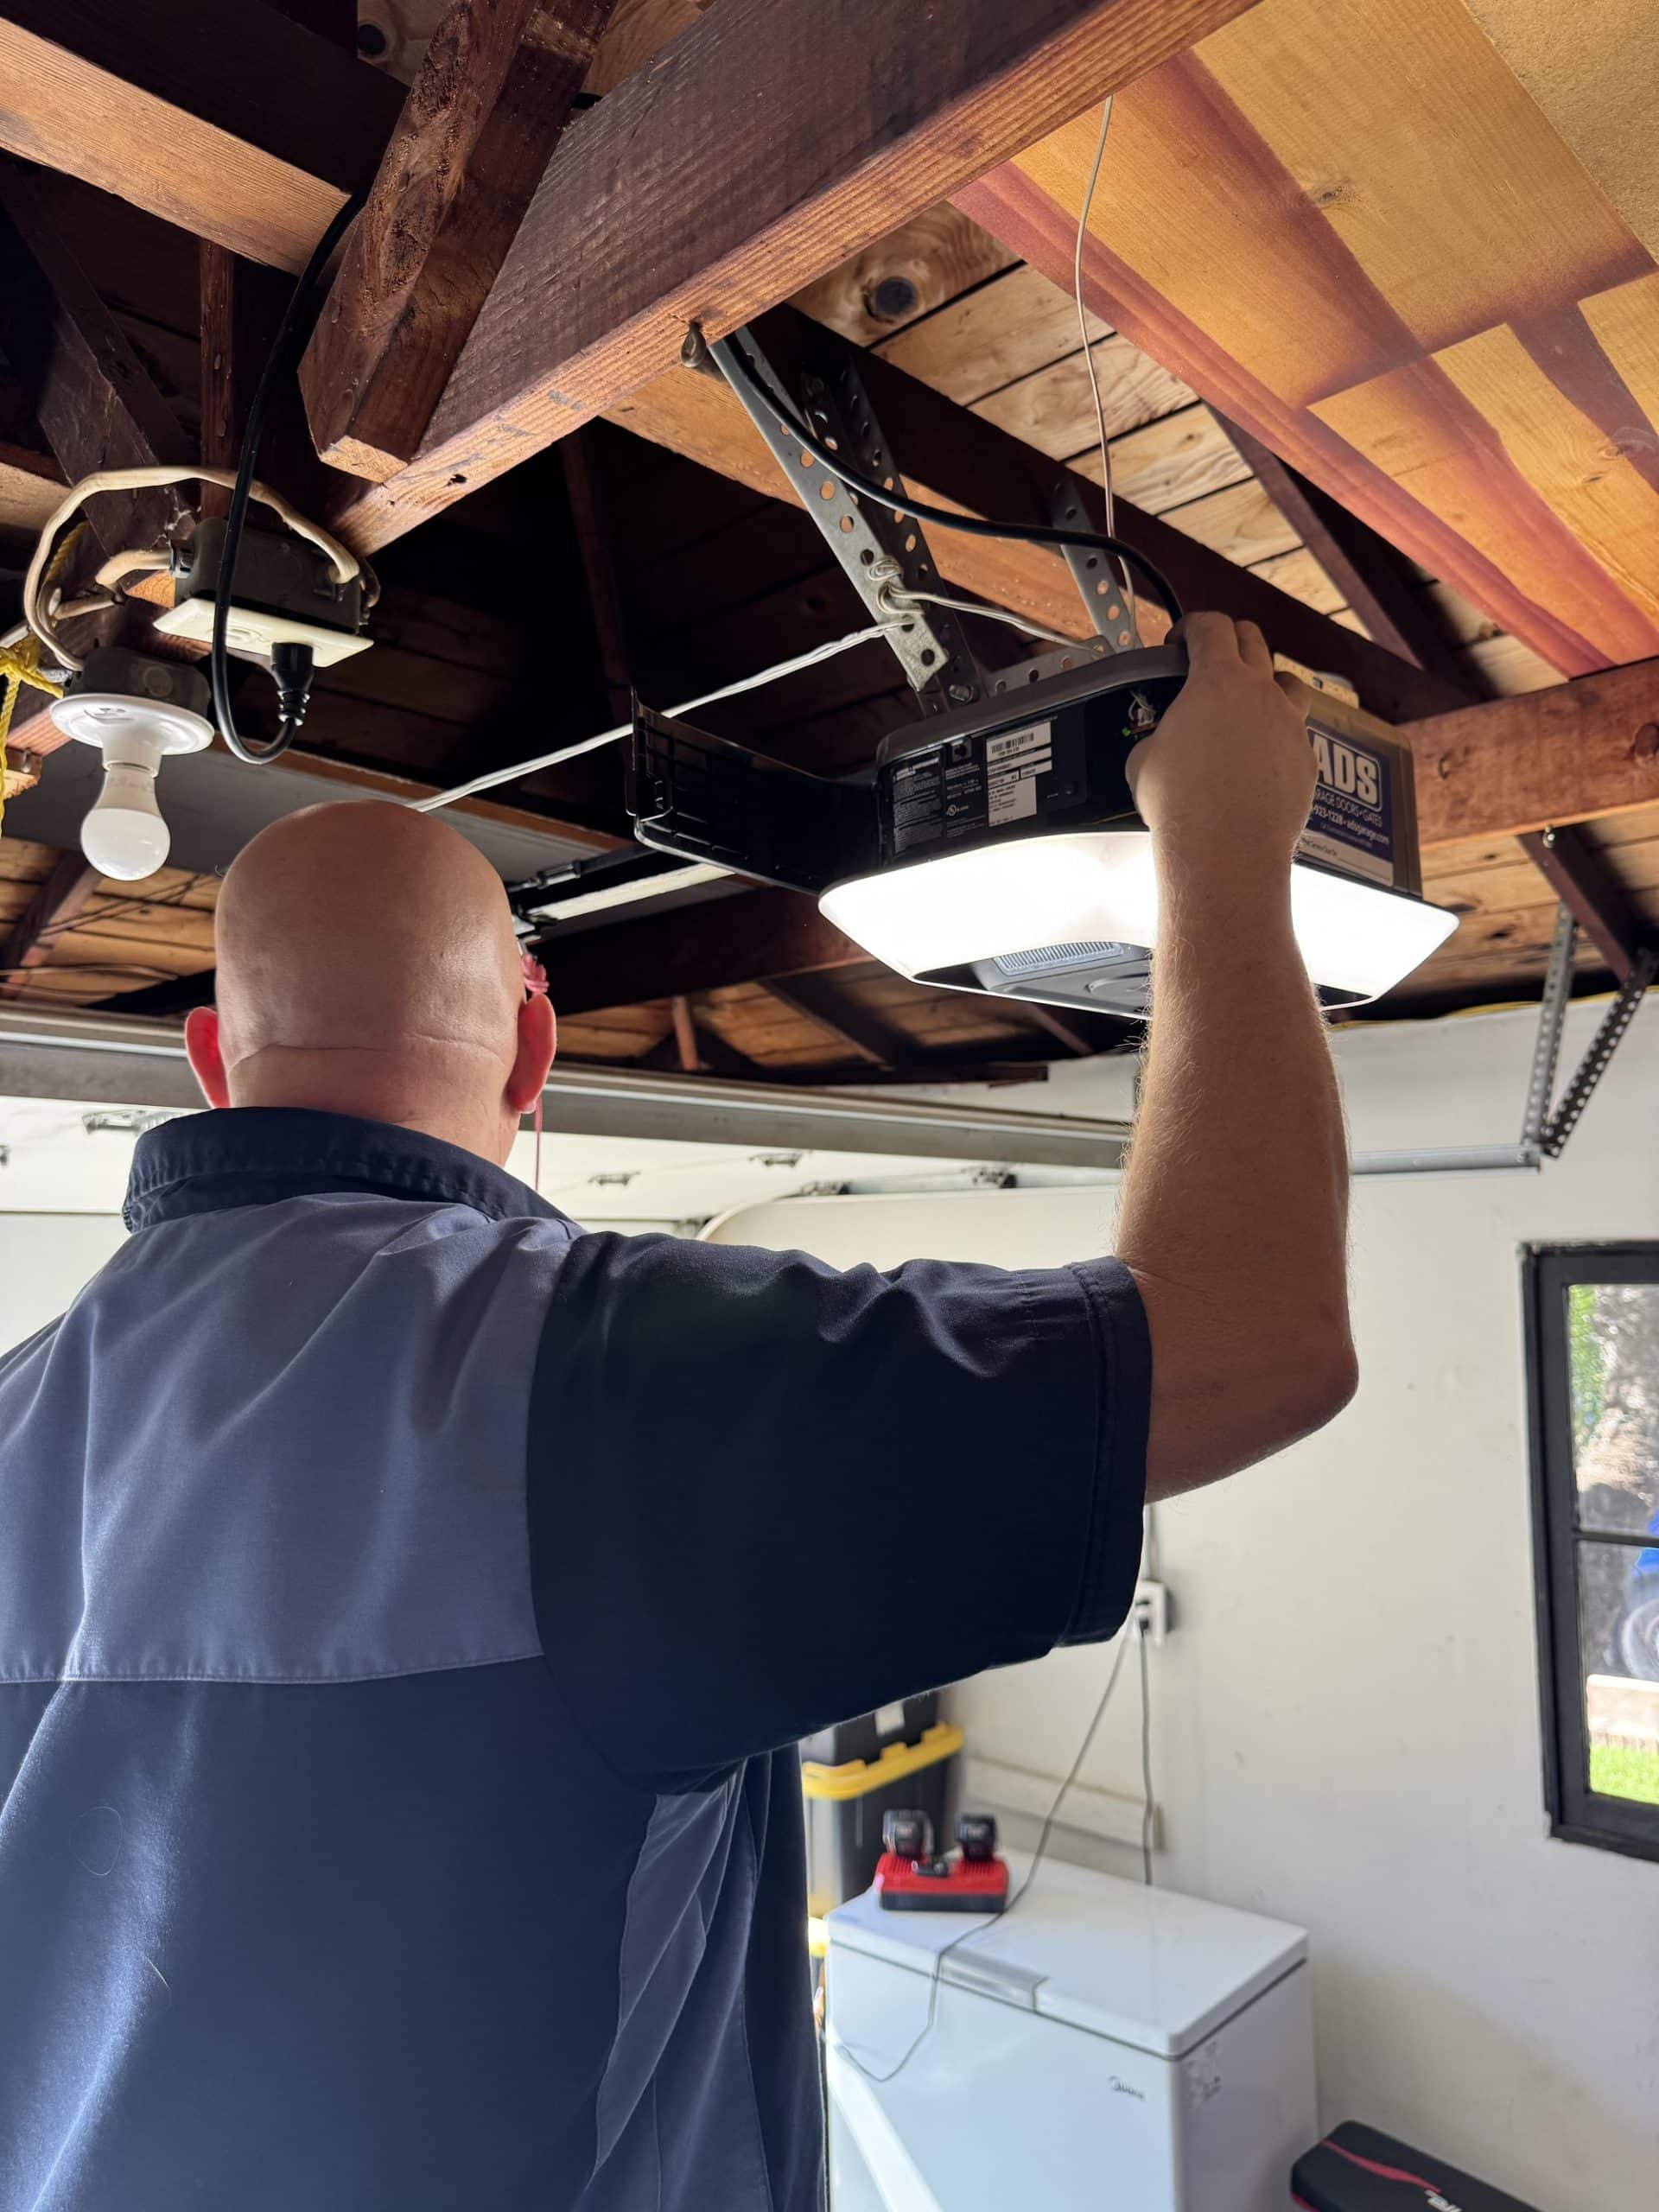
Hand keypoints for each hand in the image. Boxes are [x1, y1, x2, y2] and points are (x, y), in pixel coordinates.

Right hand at [1126, 613, 1313, 877]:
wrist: (1225, 850)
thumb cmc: (1180, 804)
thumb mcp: (1144, 759)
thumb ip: (1161, 733)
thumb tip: (1164, 742)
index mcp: (1216, 681)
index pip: (1210, 628)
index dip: (1190, 627)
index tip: (1179, 641)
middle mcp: (1261, 693)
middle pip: (1253, 640)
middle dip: (1229, 640)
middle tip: (1211, 658)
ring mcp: (1290, 724)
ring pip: (1288, 683)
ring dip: (1267, 682)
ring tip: (1249, 705)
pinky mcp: (1307, 759)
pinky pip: (1295, 734)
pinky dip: (1277, 736)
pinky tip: (1259, 761)